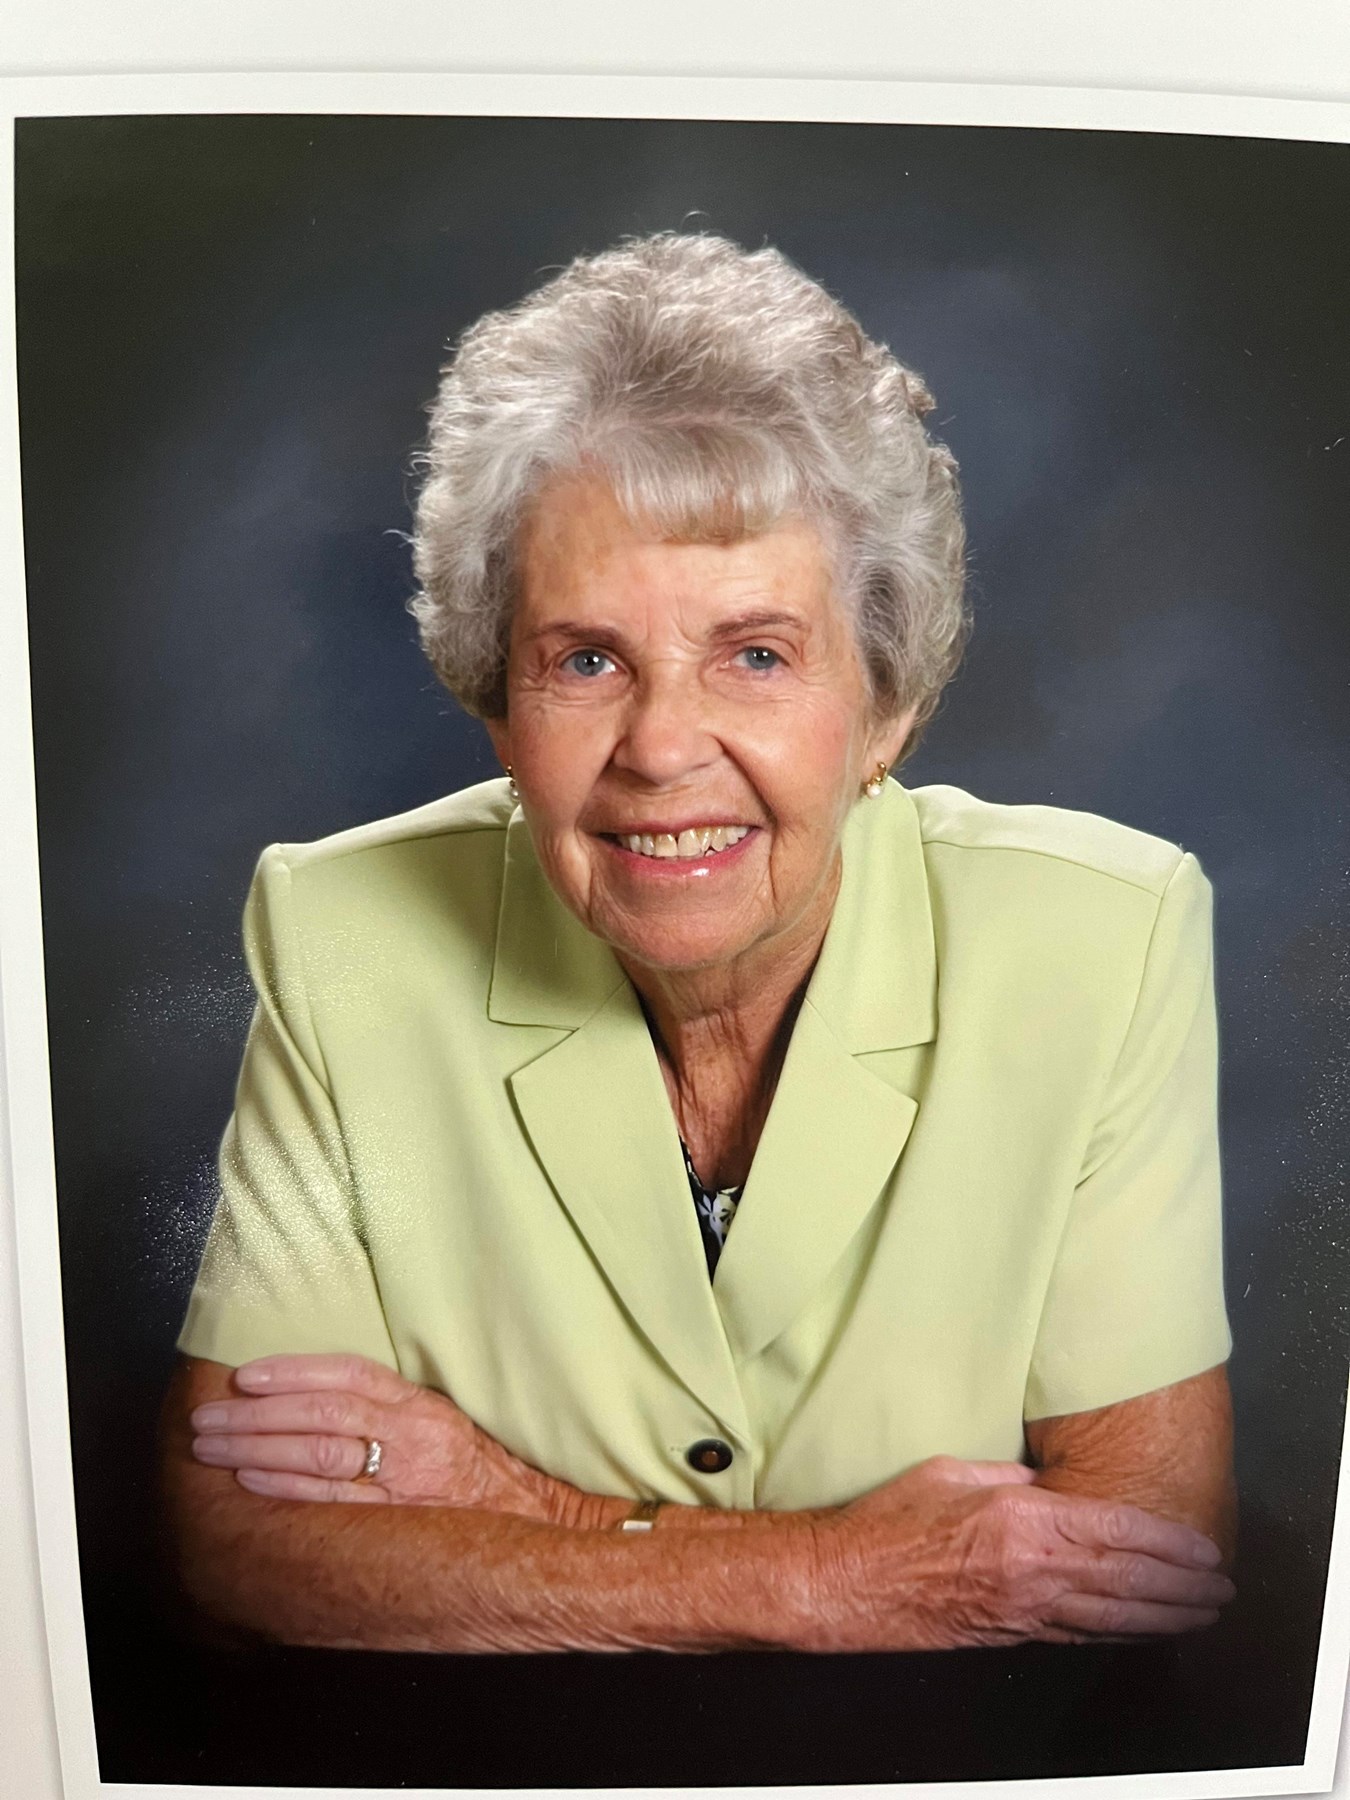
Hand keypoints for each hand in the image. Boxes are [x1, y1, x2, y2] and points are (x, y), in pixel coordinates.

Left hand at [188, 1353, 612, 1525]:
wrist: (535, 1525)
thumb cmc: (479, 1474)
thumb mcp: (441, 1423)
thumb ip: (390, 1408)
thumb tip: (316, 1391)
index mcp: (422, 1405)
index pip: (350, 1375)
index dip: (294, 1370)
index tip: (246, 1373)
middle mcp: (414, 1437)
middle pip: (323, 1413)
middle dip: (257, 1413)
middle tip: (209, 1413)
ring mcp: (406, 1482)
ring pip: (320, 1454)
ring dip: (258, 1446)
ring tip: (213, 1443)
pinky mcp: (399, 1522)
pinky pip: (334, 1501)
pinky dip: (287, 1486)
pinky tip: (251, 1478)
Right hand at [803, 1454, 1234, 1650]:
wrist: (847, 1582)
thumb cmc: (890, 1520)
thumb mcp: (954, 1471)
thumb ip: (1011, 1476)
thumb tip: (1047, 1480)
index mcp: (1021, 1519)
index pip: (1116, 1530)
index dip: (1167, 1541)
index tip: (1202, 1546)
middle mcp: (1032, 1570)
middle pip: (1127, 1580)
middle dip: (1182, 1585)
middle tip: (1219, 1587)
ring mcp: (1024, 1610)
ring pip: (1113, 1617)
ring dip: (1165, 1617)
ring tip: (1201, 1614)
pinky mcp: (1012, 1634)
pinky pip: (1081, 1636)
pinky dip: (1122, 1635)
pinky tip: (1143, 1631)